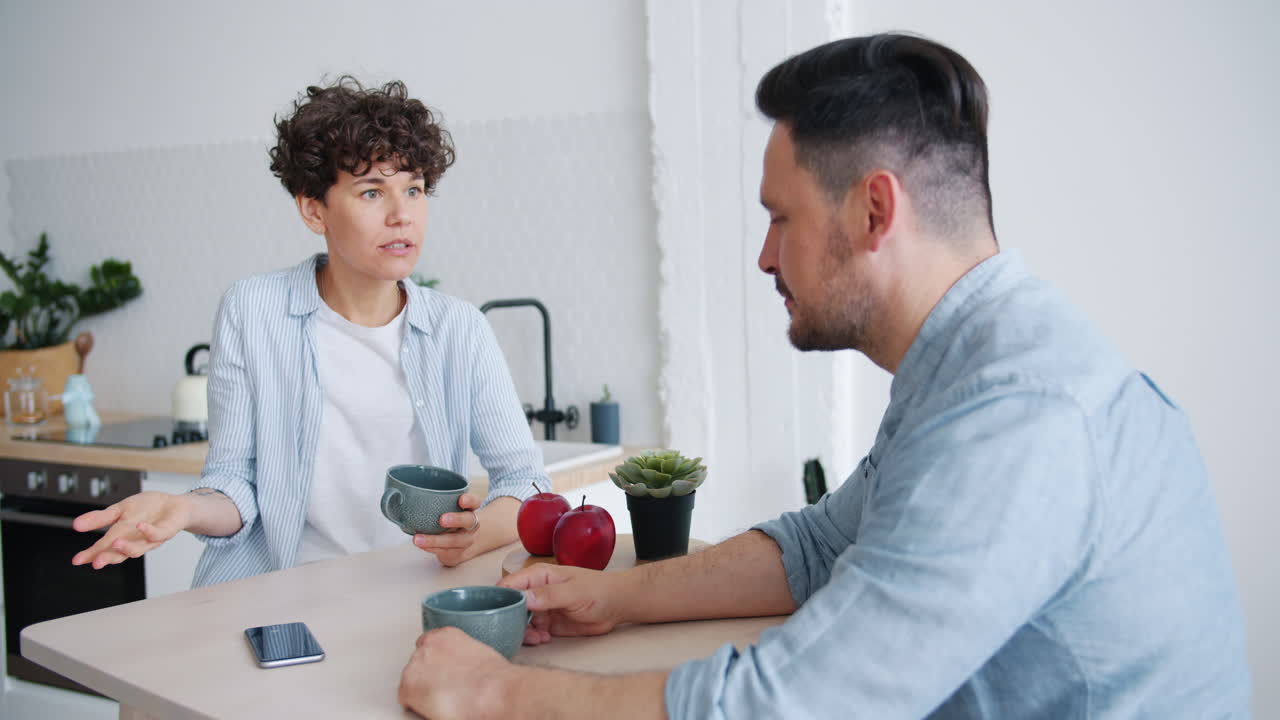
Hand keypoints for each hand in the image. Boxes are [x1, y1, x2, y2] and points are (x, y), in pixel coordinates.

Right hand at [71, 491, 191, 568]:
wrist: (176, 504)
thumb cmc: (148, 509)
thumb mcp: (119, 510)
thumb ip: (100, 519)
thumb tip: (76, 525)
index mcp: (123, 537)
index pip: (104, 548)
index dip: (91, 555)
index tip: (77, 561)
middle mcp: (136, 541)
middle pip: (120, 553)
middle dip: (108, 557)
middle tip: (96, 562)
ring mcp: (152, 538)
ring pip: (139, 548)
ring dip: (127, 548)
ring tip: (114, 544)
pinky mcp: (168, 530)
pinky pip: (159, 534)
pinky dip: (149, 532)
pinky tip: (141, 526)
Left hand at [398, 627, 514, 719]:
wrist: (493, 692)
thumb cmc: (496, 678)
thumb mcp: (480, 653)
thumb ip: (462, 655)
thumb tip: (462, 669)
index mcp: (445, 634)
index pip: (429, 645)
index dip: (436, 663)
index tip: (444, 673)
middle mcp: (426, 646)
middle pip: (418, 663)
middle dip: (428, 676)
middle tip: (446, 689)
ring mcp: (414, 666)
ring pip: (411, 681)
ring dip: (422, 690)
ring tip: (444, 700)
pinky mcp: (408, 687)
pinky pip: (406, 699)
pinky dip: (417, 705)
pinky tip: (435, 708)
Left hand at [413, 492, 481, 566]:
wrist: (460, 545)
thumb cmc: (451, 521)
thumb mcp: (450, 509)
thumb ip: (439, 502)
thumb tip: (408, 494)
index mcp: (470, 510)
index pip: (475, 502)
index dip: (470, 500)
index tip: (461, 499)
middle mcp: (471, 525)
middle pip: (468, 521)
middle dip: (456, 519)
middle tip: (442, 519)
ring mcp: (465, 540)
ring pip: (453, 540)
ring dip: (435, 540)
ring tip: (418, 539)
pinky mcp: (455, 553)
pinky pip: (443, 551)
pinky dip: (430, 547)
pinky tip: (420, 544)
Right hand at [499, 563, 623, 644]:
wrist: (616, 605)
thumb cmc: (599, 590)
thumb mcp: (574, 592)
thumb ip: (549, 595)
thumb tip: (524, 598)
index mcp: (538, 576)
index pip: (509, 585)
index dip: (500, 599)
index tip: (500, 614)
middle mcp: (535, 591)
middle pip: (510, 606)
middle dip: (512, 621)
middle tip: (524, 632)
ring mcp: (541, 608)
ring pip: (519, 622)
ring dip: (524, 632)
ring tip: (538, 638)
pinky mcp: (547, 623)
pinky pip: (531, 632)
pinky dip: (533, 638)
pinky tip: (544, 639)